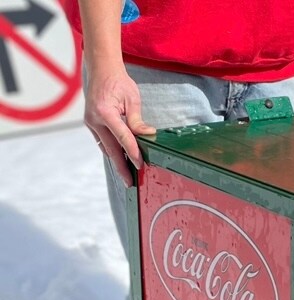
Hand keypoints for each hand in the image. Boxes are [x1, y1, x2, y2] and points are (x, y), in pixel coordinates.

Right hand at [85, 66, 155, 185]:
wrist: (101, 69)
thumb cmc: (118, 82)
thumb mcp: (132, 99)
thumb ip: (138, 120)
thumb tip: (148, 135)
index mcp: (105, 112)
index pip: (123, 138)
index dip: (133, 152)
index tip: (140, 165)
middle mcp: (95, 119)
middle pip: (111, 149)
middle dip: (121, 167)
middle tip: (130, 182)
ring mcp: (91, 122)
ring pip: (105, 148)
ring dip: (116, 161)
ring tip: (127, 175)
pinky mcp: (91, 123)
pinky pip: (102, 141)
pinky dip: (111, 151)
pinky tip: (120, 160)